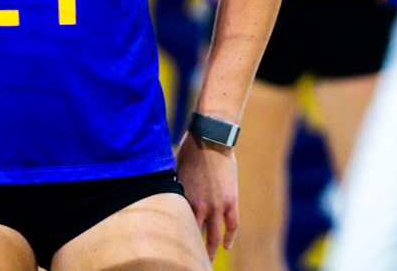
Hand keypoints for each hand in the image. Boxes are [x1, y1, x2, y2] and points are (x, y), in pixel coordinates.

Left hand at [175, 132, 237, 252]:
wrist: (212, 138)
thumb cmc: (190, 151)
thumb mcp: (176, 171)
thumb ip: (174, 188)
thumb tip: (164, 195)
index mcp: (184, 199)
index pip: (178, 227)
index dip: (176, 238)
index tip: (171, 248)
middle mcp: (200, 206)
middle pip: (196, 236)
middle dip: (193, 251)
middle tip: (190, 260)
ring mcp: (218, 205)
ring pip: (216, 236)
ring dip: (212, 250)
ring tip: (208, 261)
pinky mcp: (231, 201)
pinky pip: (232, 224)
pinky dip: (230, 237)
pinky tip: (227, 246)